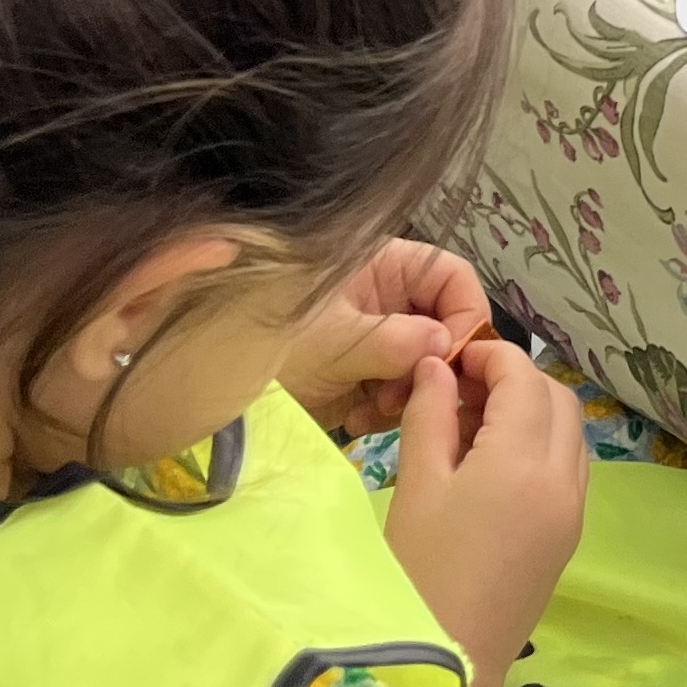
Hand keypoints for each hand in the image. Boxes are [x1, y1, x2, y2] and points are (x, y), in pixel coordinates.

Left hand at [281, 239, 492, 436]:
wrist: (221, 394)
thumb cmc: (274, 348)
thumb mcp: (335, 340)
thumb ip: (396, 340)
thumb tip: (446, 344)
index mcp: (384, 267)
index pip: (451, 275)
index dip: (464, 311)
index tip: (454, 357)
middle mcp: (388, 298)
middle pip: (445, 323)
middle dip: (433, 363)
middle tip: (410, 394)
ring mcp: (378, 340)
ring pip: (428, 364)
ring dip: (410, 394)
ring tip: (375, 410)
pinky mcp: (366, 377)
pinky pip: (402, 393)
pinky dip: (388, 412)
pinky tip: (358, 420)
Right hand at [383, 336, 588, 670]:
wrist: (451, 661)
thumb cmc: (418, 572)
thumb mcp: (417, 486)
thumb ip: (430, 416)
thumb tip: (438, 365)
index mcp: (523, 461)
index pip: (523, 378)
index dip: (489, 356)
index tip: (451, 360)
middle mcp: (563, 478)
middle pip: (557, 398)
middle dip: (515, 380)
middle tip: (460, 390)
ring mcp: (574, 509)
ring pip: (570, 431)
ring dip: (533, 411)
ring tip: (474, 426)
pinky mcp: (570, 535)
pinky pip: (570, 467)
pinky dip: (543, 445)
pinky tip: (495, 463)